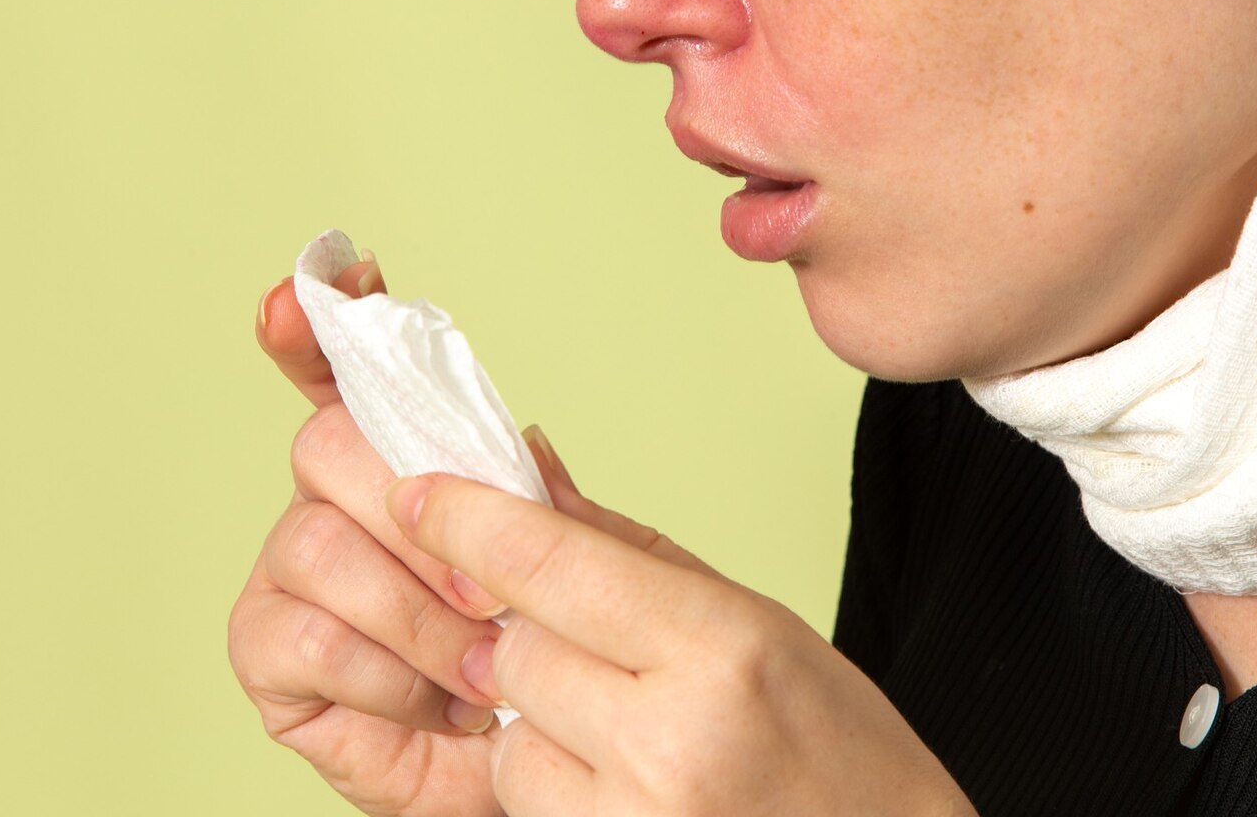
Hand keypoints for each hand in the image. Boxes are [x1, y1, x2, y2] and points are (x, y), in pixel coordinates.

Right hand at [228, 256, 508, 816]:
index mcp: (413, 460)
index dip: (329, 323)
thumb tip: (521, 442)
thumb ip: (546, 508)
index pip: (354, 373)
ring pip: (314, 542)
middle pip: (327, 445)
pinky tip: (431, 703)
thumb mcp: (583, 574)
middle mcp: (340, 500)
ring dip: (415, 614)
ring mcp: (297, 574)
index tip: (334, 277)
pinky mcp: (272, 654)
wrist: (551, 772)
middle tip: (488, 589)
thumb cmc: (562, 661)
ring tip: (481, 668)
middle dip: (413, 515)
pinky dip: (382, 674)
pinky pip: (299, 636)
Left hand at [382, 471, 979, 816]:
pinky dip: (551, 781)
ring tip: (625, 730)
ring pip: (507, 734)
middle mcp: (672, 739)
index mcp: (721, 648)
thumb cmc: (837, 746)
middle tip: (592, 646)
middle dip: (529, 636)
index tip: (420, 492)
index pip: (550, 561)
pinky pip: (524, 800)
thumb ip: (626, 550)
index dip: (469, 519)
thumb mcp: (754, 619)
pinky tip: (621, 783)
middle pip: (514, 648)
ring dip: (536, 720)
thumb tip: (527, 472)